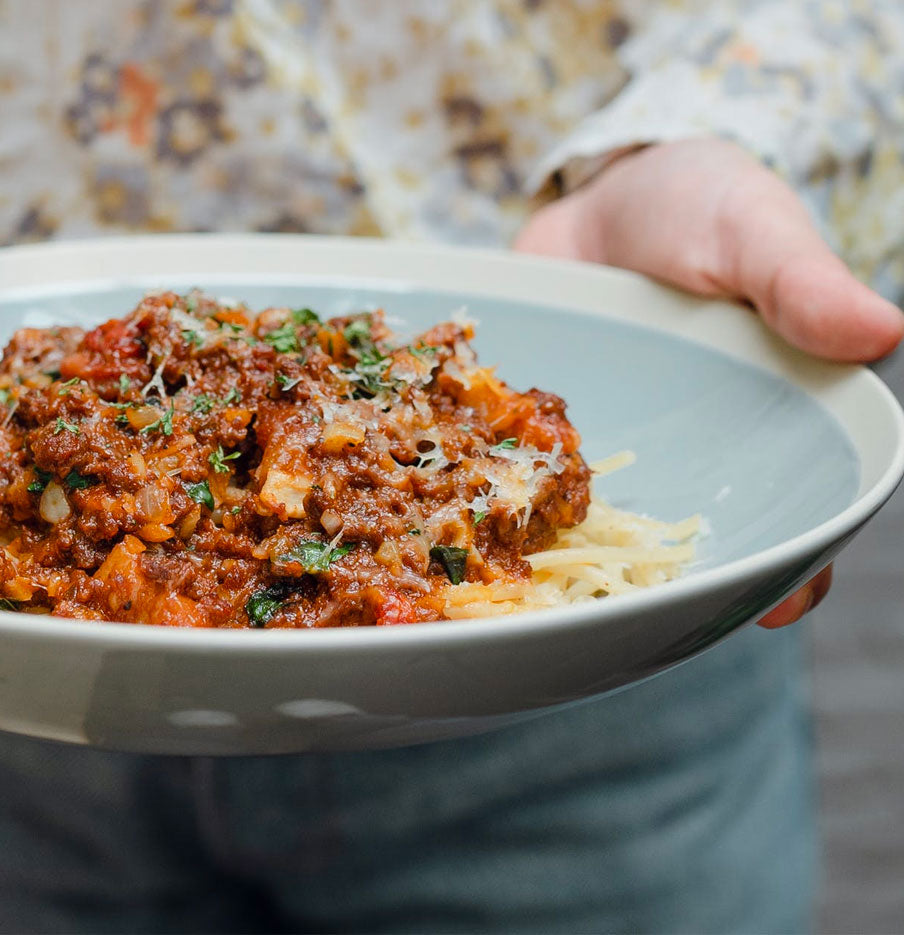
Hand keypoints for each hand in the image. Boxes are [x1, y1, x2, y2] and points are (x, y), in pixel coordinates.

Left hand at [515, 138, 903, 627]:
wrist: (603, 188)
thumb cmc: (704, 205)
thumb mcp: (754, 231)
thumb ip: (799, 282)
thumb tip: (883, 330)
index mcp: (755, 434)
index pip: (786, 519)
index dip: (785, 569)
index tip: (769, 604)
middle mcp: (675, 463)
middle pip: (667, 545)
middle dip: (641, 583)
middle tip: (611, 611)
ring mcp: (595, 454)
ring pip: (576, 528)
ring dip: (544, 556)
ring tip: (511, 591)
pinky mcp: (525, 434)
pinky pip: (500, 473)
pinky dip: (472, 493)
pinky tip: (439, 516)